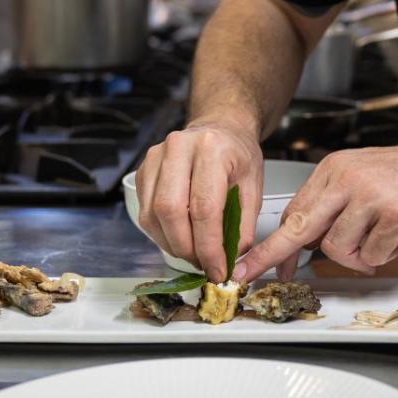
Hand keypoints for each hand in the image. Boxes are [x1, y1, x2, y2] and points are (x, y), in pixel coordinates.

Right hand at [135, 119, 263, 279]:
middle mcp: (178, 148)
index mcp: (212, 149)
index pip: (204, 207)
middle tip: (203, 265)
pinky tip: (180, 237)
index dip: (209, 247)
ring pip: (153, 215)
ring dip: (172, 244)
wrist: (220, 129)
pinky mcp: (143, 170)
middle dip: (187, 249)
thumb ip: (243, 226)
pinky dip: (161, 234)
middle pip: (171, 211)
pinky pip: (145, 212)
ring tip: (193, 253)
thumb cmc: (237, 155)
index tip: (218, 269)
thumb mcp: (253, 187)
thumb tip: (230, 260)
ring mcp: (156, 157)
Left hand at [233, 139, 397, 282]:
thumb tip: (303, 241)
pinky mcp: (393, 217)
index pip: (294, 210)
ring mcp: (370, 196)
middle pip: (300, 227)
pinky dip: (383, 256)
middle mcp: (348, 178)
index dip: (276, 244)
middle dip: (273, 257)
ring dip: (356, 257)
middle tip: (253, 274)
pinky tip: (397, 237)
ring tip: (378, 240)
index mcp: (334, 168)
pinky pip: (371, 256)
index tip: (253, 262)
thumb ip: (332, 205)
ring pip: (337, 249)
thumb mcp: (362, 176)